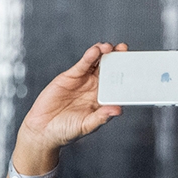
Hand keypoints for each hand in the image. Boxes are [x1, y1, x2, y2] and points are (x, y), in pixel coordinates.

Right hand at [14, 43, 126, 164]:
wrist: (43, 129)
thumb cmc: (66, 131)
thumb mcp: (86, 125)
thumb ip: (101, 117)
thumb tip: (118, 110)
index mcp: (103, 100)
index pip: (118, 85)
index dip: (125, 75)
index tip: (134, 66)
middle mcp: (95, 89)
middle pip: (109, 70)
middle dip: (117, 58)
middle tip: (124, 49)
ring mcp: (83, 81)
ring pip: (96, 64)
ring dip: (104, 54)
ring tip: (110, 47)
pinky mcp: (70, 77)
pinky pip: (82, 65)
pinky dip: (88, 57)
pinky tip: (95, 51)